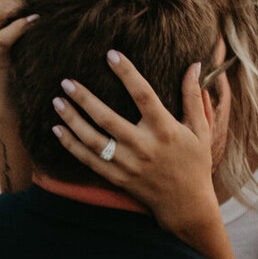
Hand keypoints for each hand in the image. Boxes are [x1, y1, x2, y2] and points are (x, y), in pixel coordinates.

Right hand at [0, 0, 38, 111]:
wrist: (13, 94)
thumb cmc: (32, 53)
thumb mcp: (40, 24)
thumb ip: (48, 3)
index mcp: (6, 3)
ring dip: (18, 3)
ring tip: (40, 3)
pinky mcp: (0, 57)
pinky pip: (3, 38)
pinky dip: (18, 28)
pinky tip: (36, 22)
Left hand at [51, 51, 224, 242]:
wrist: (186, 204)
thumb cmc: (195, 162)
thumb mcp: (201, 130)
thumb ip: (193, 96)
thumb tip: (195, 64)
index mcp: (165, 130)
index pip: (144, 96)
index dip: (128, 74)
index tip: (111, 54)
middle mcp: (144, 147)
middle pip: (108, 119)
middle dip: (85, 99)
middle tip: (66, 81)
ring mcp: (128, 165)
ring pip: (93, 141)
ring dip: (72, 121)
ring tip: (57, 101)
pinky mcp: (118, 178)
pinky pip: (89, 161)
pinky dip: (71, 146)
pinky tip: (57, 129)